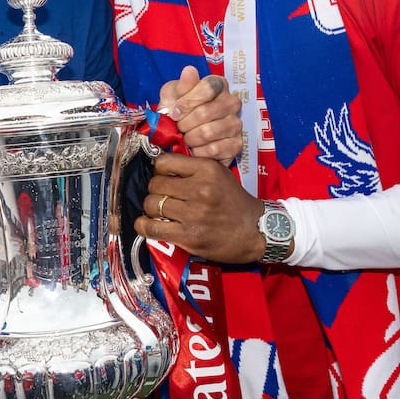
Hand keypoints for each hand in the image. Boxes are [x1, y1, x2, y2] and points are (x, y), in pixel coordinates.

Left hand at [136, 152, 264, 262]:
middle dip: (156, 190)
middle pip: (155, 184)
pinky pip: (152, 228)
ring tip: (161, 211)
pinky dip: (144, 226)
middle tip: (164, 197)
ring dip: (152, 208)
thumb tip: (159, 166)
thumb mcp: (219, 174)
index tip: (163, 177)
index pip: (163, 162)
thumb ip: (192, 168)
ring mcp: (194, 214)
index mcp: (207, 169)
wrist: (255, 231)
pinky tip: (146, 224)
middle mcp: (201, 189)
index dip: (159, 170)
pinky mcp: (189, 236)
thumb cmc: (234, 202)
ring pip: (151, 204)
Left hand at [158, 66, 242, 164]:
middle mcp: (232, 102)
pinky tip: (193, 149)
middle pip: (205, 112)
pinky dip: (198, 151)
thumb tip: (190, 71)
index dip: (186, 103)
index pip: (207, 89)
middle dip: (184, 123)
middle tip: (177, 128)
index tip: (174, 112)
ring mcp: (236, 123)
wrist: (182, 134)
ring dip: (190, 138)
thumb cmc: (178, 109)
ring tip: (184, 137)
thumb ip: (181, 85)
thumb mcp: (173, 94)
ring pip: (209, 132)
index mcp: (218, 84)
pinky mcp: (236, 144)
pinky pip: (214, 149)